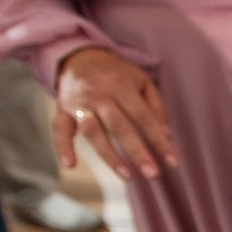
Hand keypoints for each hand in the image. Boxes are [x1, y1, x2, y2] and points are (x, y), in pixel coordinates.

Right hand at [54, 46, 178, 181]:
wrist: (78, 56)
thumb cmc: (116, 74)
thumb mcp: (141, 81)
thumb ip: (155, 107)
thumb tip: (167, 136)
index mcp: (121, 86)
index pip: (144, 117)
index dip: (159, 140)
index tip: (172, 162)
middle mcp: (99, 94)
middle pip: (120, 126)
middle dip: (137, 152)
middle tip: (153, 174)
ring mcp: (79, 103)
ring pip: (93, 131)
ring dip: (110, 156)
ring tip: (127, 175)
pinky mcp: (62, 110)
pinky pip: (59, 129)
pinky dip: (62, 147)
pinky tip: (70, 165)